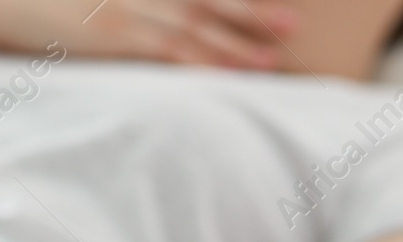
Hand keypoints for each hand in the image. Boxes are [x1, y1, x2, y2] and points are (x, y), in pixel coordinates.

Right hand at [0, 0, 296, 70]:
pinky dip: (198, 62)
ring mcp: (124, 6)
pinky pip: (164, 51)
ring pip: (194, 26)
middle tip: (293, 24)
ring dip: (236, 44)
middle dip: (253, 11)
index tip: (269, 0)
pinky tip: (224, 73)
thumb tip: (150, 10)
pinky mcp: (109, 35)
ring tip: (273, 60)